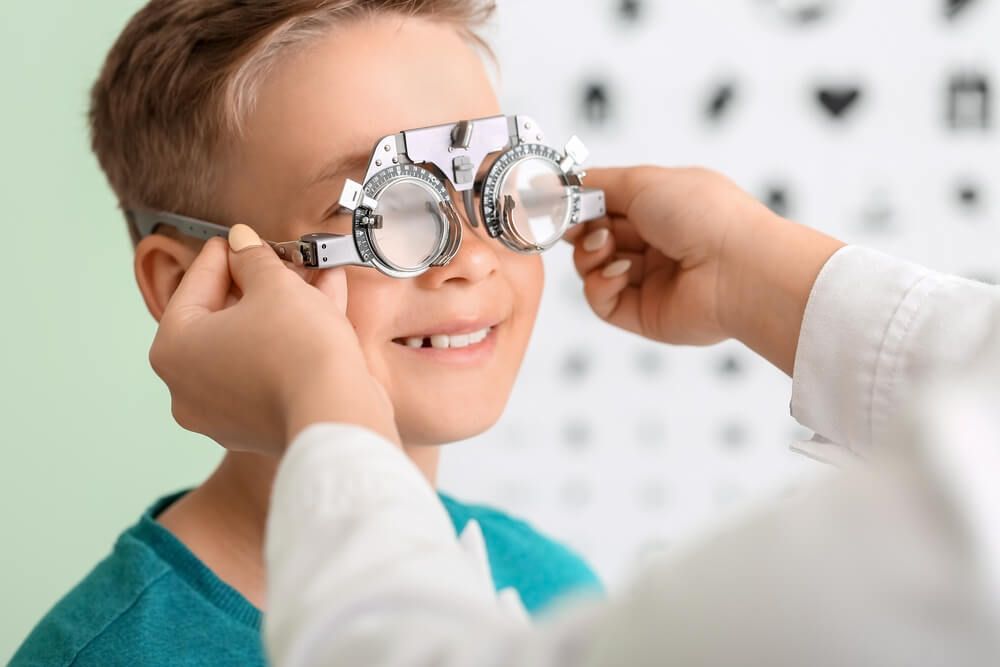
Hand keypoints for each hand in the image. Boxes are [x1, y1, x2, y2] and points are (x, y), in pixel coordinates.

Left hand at [149, 225, 398, 453]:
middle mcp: (187, 387)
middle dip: (258, 285)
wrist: (337, 414)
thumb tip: (242, 242)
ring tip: (315, 277)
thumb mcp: (274, 285)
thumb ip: (253, 258)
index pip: (195, 286)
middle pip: (222, 319)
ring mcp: (222, 413)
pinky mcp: (259, 426)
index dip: (224, 254)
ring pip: (250, 346)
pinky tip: (326, 306)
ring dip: (282, 309)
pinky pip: (269, 371)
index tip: (241, 239)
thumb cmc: (297, 349)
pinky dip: (292, 342)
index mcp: (174, 349)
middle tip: (280, 260)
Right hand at [570, 167, 844, 374]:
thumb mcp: (644, 180)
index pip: (607, 205)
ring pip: (592, 268)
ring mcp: (648, 280)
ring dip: (590, 255)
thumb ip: (596, 182)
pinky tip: (621, 272)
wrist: (739, 268)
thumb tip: (560, 183)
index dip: (580, 204)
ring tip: (607, 246)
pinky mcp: (642, 313)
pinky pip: (601, 299)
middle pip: (594, 237)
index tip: (558, 201)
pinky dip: (601, 284)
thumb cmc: (705, 216)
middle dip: (580, 229)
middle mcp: (656, 244)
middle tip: (573, 224)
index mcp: (662, 208)